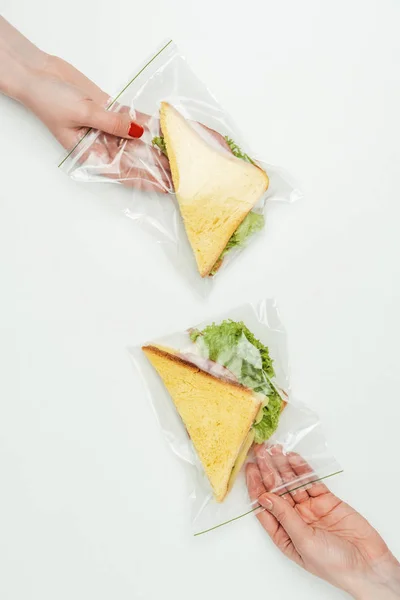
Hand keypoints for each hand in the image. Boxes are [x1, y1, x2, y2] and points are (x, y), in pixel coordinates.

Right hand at [0, 17, 170, 191]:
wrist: (39, 73)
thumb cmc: (50, 99)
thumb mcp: (83, 113)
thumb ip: (112, 123)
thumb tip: (139, 131)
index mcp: (91, 155)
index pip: (124, 173)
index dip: (146, 181)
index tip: (166, 186)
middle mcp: (102, 146)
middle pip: (135, 160)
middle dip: (158, 166)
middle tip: (183, 170)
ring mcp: (108, 129)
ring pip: (138, 142)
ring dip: (158, 147)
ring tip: (182, 153)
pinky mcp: (112, 112)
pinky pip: (135, 120)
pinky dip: (151, 124)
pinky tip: (168, 129)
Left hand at [246, 446, 399, 598]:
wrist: (367, 565)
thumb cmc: (334, 564)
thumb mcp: (303, 541)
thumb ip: (284, 516)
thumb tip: (264, 496)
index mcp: (283, 534)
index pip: (264, 506)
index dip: (256, 486)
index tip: (250, 469)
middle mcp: (294, 519)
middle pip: (277, 491)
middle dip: (268, 472)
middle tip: (260, 453)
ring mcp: (310, 508)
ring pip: (292, 483)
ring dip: (283, 467)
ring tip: (274, 450)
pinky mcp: (326, 500)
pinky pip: (311, 482)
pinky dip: (302, 469)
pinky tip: (293, 458)